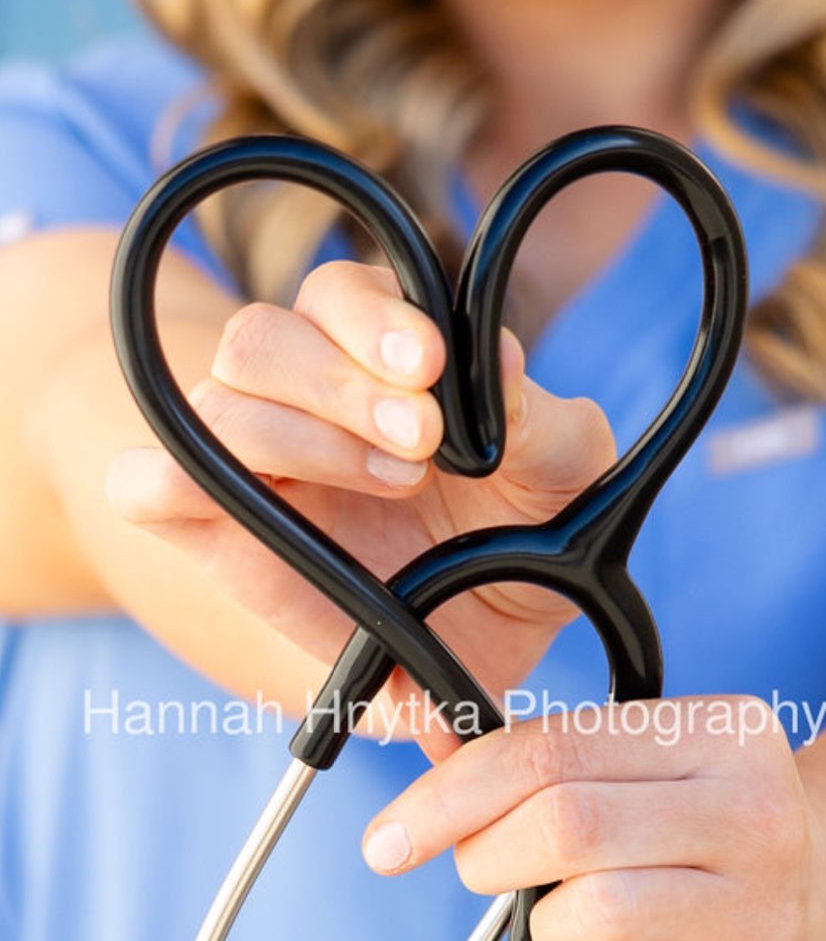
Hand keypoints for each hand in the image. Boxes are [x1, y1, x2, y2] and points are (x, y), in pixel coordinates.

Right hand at [105, 260, 613, 709]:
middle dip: (342, 381)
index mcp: (375, 358)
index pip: (341, 297)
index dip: (378, 320)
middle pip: (264, 337)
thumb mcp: (566, 481)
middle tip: (420, 442)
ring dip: (299, 436)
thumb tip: (502, 365)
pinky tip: (249, 512)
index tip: (433, 367)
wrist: (483, 644)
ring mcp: (248, 465)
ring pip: (215, 400)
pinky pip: (144, 485)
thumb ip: (548, 423)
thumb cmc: (518, 542)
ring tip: (393, 483)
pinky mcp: (211, 533)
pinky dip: (168, 481)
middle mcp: (300, 398)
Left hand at [360, 697, 825, 940]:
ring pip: (582, 911)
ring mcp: (757, 909)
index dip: (450, 794)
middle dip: (486, 856)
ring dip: (539, 926)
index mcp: (722, 735)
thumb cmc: (708, 840)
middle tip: (482, 871)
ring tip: (566, 923)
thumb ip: (548, 761)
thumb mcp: (651, 771)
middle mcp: (753, 813)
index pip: (551, 750)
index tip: (393, 834)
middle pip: (563, 824)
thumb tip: (427, 743)